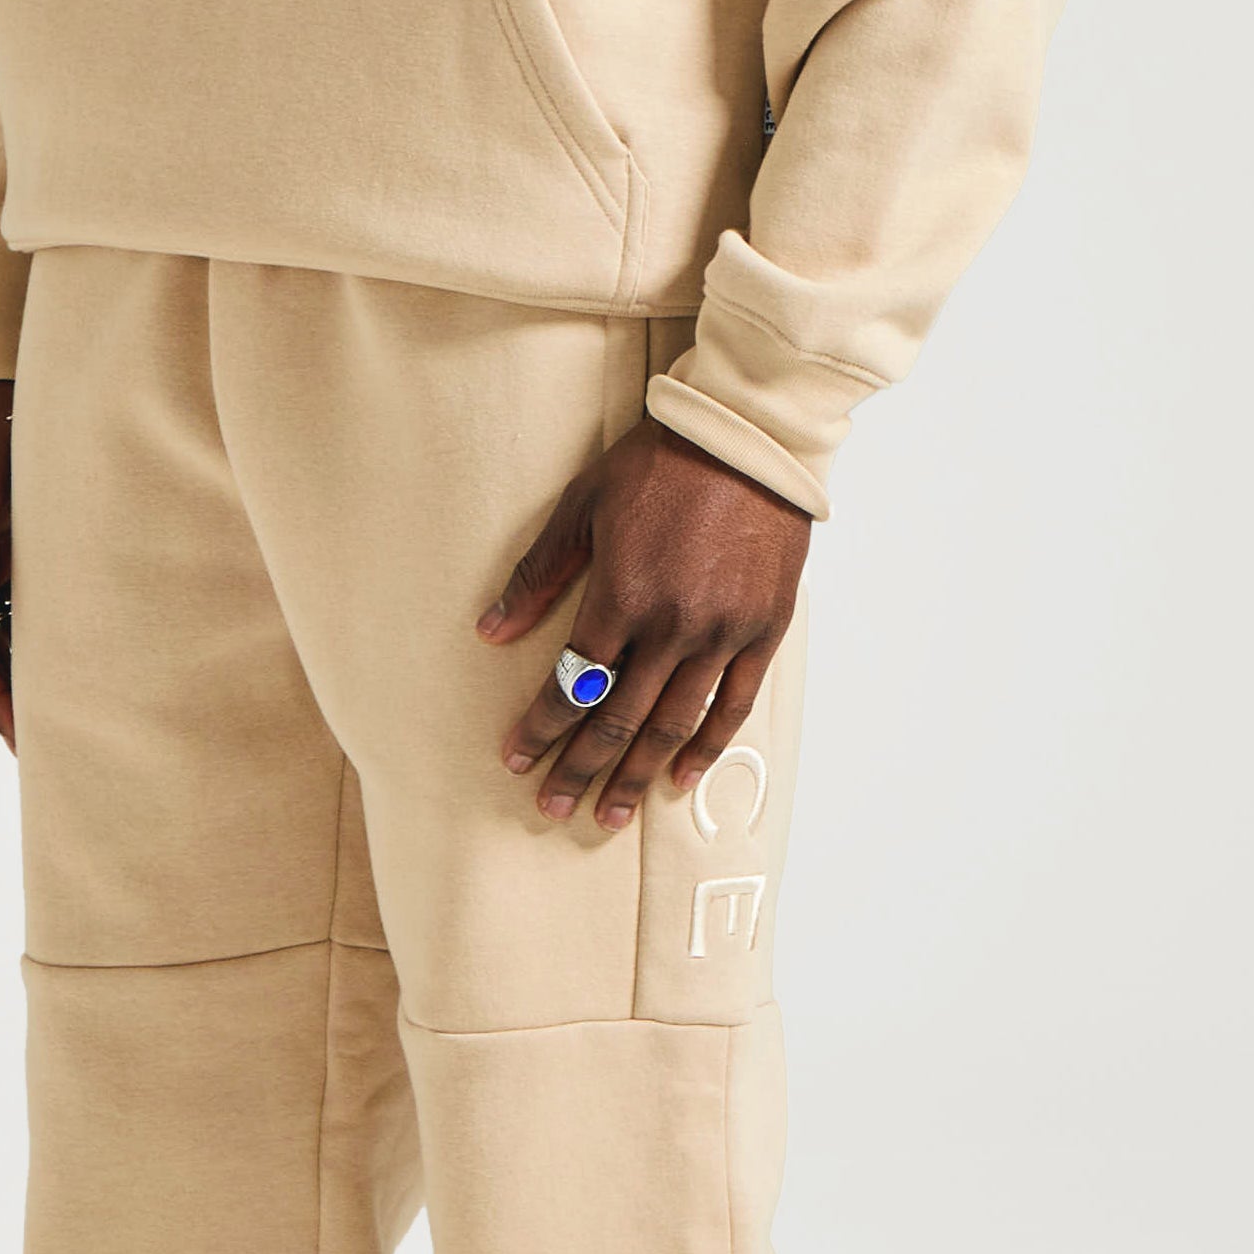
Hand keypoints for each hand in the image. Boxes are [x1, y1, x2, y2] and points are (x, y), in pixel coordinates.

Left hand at [480, 419, 808, 830]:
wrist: (746, 439)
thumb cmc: (658, 463)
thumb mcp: (582, 506)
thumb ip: (539, 575)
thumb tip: (491, 631)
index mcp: (621, 597)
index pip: (571, 685)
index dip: (540, 728)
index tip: (516, 759)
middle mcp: (671, 627)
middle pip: (616, 719)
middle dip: (580, 770)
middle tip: (553, 807)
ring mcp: (721, 633)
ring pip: (673, 724)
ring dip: (638, 774)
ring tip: (611, 814)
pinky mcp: (762, 631)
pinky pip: (733, 705)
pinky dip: (707, 746)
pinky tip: (682, 776)